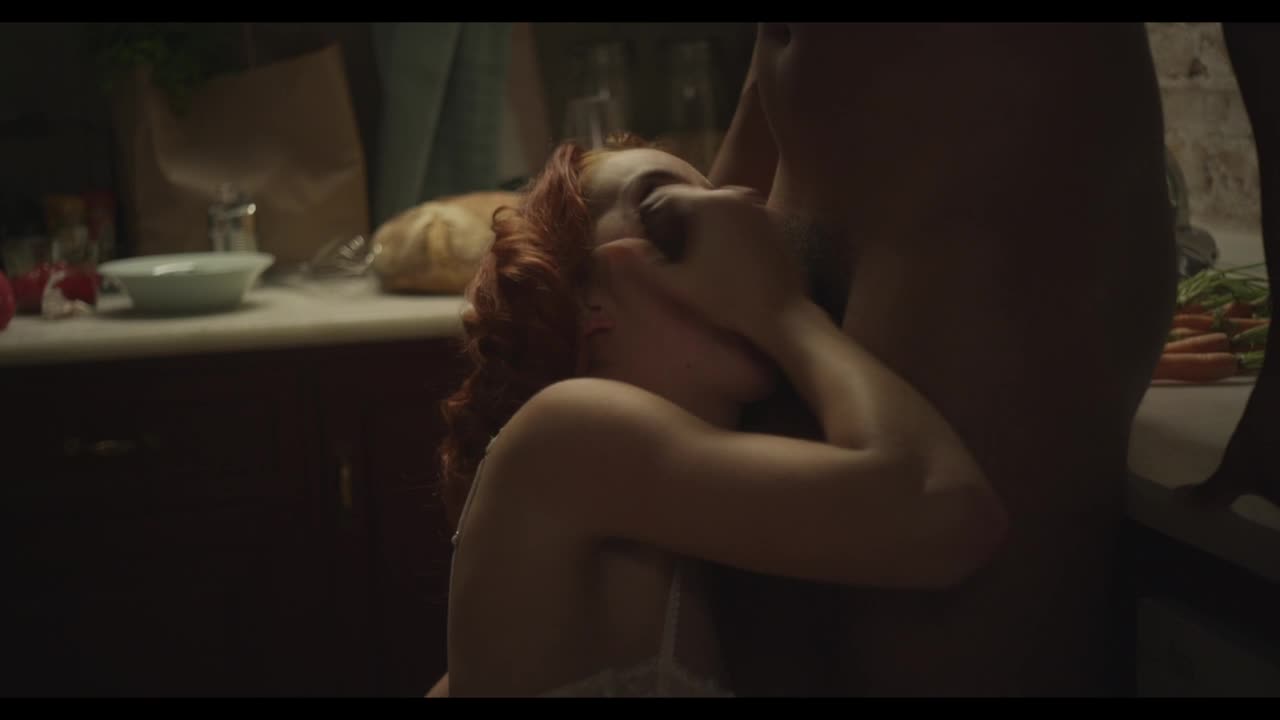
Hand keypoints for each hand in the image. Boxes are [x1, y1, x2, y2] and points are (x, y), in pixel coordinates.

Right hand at [628, 184, 805, 344]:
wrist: (783, 315)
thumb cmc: (727, 301)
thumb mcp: (677, 285)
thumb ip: (641, 264)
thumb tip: (606, 248)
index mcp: (709, 204)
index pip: (669, 195)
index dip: (655, 217)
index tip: (653, 242)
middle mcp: (736, 196)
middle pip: (694, 201)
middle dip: (681, 221)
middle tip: (676, 254)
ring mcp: (759, 207)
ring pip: (718, 208)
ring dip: (705, 225)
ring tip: (701, 258)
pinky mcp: (775, 222)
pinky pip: (741, 218)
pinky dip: (729, 231)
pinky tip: (727, 261)